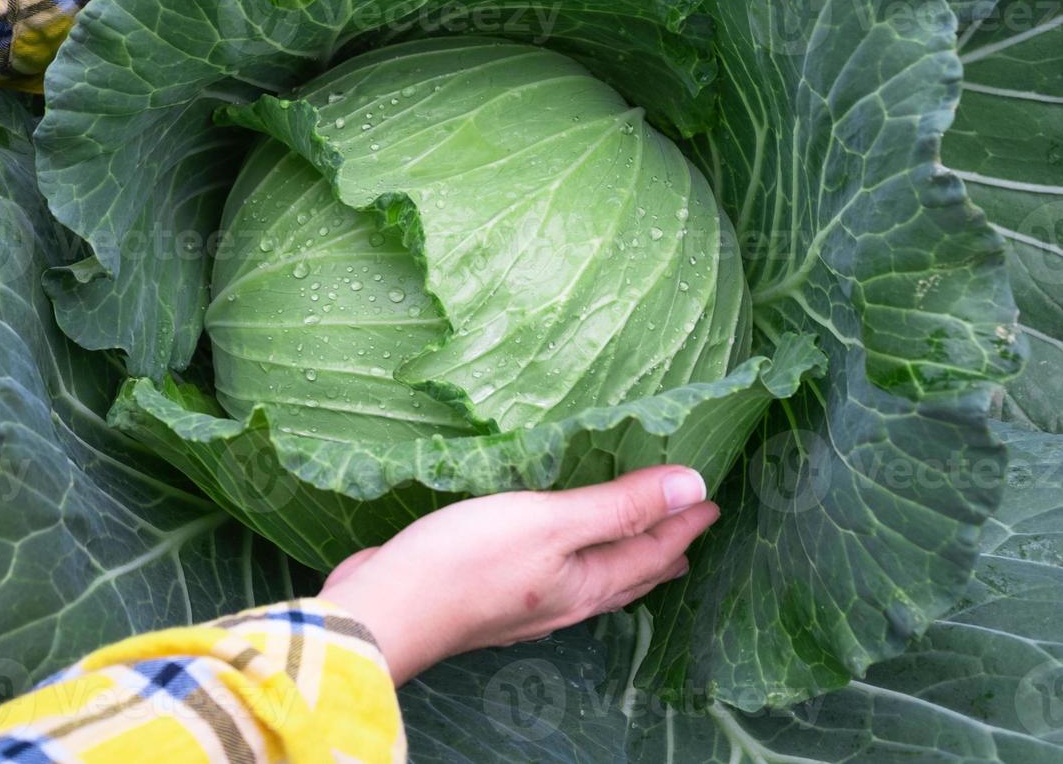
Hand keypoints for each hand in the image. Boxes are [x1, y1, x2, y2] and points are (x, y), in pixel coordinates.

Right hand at [317, 466, 718, 685]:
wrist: (387, 609)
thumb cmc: (467, 563)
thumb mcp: (549, 522)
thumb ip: (617, 506)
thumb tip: (693, 488)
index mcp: (585, 583)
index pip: (650, 550)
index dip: (684, 523)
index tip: (712, 501)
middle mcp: (563, 600)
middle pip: (627, 575)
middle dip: (660, 551)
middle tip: (687, 532)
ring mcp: (526, 603)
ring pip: (591, 580)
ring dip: (620, 559)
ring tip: (635, 546)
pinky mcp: (490, 594)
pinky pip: (552, 575)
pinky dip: (572, 558)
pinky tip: (554, 553)